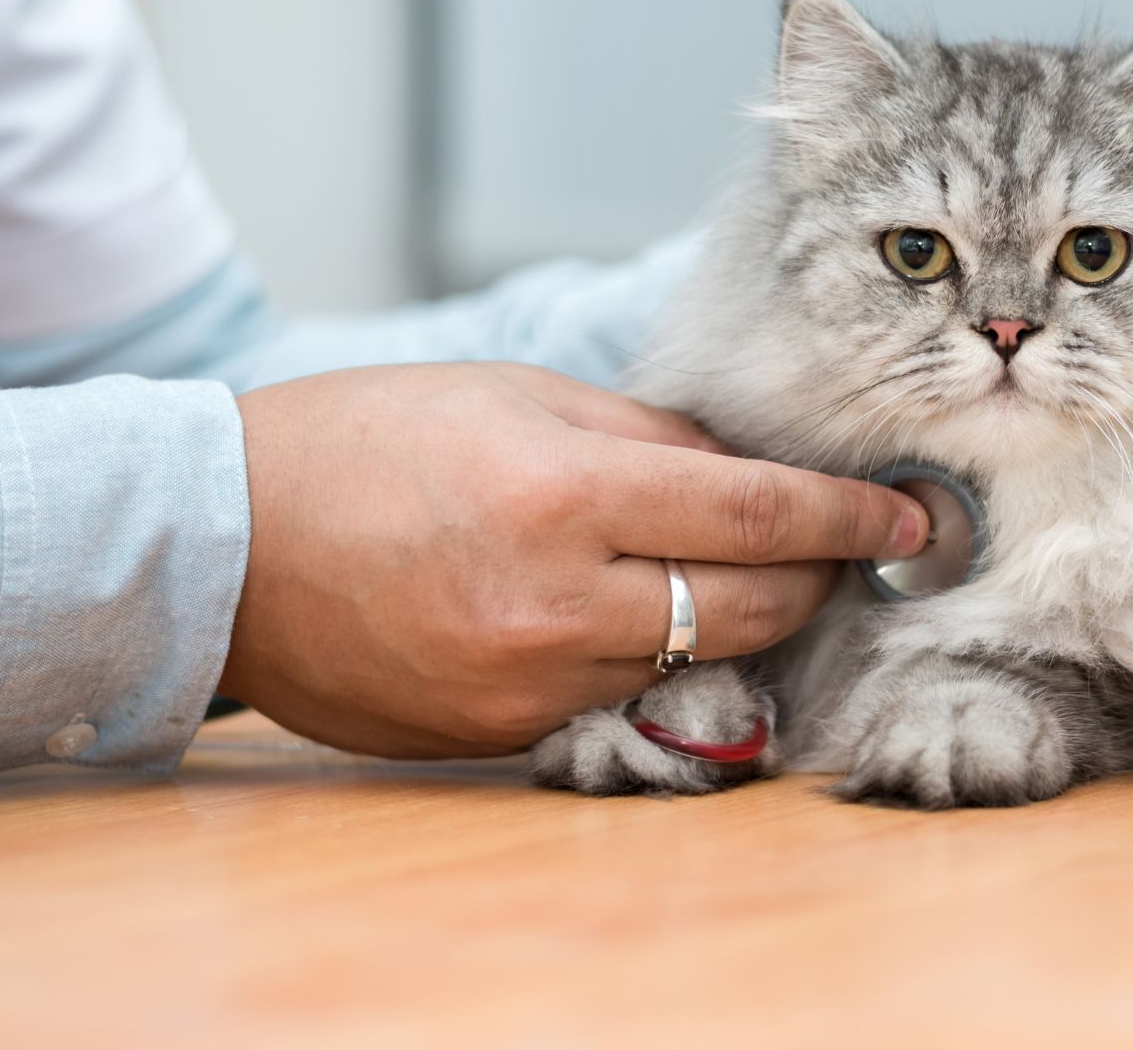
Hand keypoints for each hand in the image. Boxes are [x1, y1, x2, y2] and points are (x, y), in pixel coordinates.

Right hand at [218, 362, 927, 758]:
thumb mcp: (508, 396)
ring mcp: (525, 684)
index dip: (848, 517)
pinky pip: (613, 700)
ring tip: (744, 578)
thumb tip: (741, 469)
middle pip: (748, 606)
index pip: (754, 516)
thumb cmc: (361, 442)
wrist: (221, 543)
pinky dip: (645, 659)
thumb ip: (642, 437)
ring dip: (737, 621)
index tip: (911, 516)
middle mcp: (553, 601)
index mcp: (561, 491)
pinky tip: (632, 618)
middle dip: (816, 578)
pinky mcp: (495, 736)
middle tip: (843, 549)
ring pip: (690, 661)